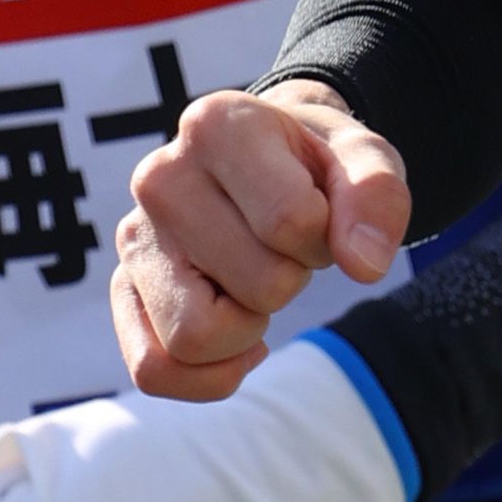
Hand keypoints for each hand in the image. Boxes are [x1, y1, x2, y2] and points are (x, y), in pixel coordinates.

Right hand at [115, 82, 410, 404]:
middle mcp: (159, 178)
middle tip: (285, 248)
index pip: (291, 222)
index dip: (325, 236)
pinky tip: (237, 336)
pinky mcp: (124, 289)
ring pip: (196, 338)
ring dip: (249, 328)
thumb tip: (363, 266)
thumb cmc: (314, 164)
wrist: (265, 161)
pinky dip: (210, 375)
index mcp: (217, 126)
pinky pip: (154, 369)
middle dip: (293, 281)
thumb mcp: (364, 159)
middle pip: (259, 288)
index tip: (317, 213)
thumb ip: (378, 196)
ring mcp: (135, 238)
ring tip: (252, 281)